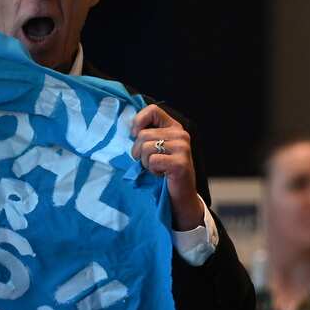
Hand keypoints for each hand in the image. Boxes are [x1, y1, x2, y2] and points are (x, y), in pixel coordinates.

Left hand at [130, 104, 201, 230]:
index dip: (138, 122)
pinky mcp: (180, 163)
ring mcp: (183, 148)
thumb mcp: (156, 150)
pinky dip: (152, 171)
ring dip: (145, 163)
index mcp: (175, 128)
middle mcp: (181, 134)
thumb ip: (147, 136)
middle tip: (148, 163)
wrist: (180, 198)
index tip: (134, 136)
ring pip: (146, 147)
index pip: (153, 110)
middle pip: (143, 134)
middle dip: (138, 152)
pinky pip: (152, 161)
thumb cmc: (164, 174)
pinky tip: (162, 175)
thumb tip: (127, 129)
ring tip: (156, 169)